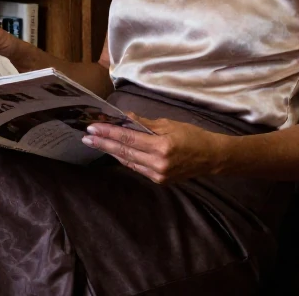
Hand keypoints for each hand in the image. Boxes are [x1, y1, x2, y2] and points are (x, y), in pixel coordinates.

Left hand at [81, 113, 227, 183]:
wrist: (212, 158)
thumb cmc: (193, 136)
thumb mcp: (169, 124)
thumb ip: (145, 124)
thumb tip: (125, 118)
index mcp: (162, 146)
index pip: (129, 139)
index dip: (109, 133)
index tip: (93, 128)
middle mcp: (158, 163)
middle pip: (124, 152)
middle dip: (104, 143)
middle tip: (87, 137)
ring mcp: (158, 175)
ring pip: (128, 162)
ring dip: (111, 152)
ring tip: (96, 143)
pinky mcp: (159, 181)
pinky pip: (137, 168)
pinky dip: (125, 159)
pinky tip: (114, 152)